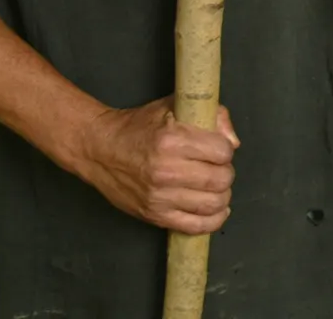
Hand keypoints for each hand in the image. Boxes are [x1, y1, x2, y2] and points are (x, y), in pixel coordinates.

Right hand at [71, 97, 237, 233]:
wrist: (100, 149)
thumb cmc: (138, 126)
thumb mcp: (174, 106)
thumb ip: (211, 116)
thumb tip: (233, 143)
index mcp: (173, 140)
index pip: (223, 152)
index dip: (225, 150)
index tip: (217, 149)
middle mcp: (166, 170)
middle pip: (221, 179)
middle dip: (226, 172)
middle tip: (216, 167)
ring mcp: (159, 196)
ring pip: (212, 204)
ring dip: (222, 195)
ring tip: (215, 187)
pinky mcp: (154, 215)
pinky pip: (195, 226)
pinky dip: (213, 220)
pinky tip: (216, 209)